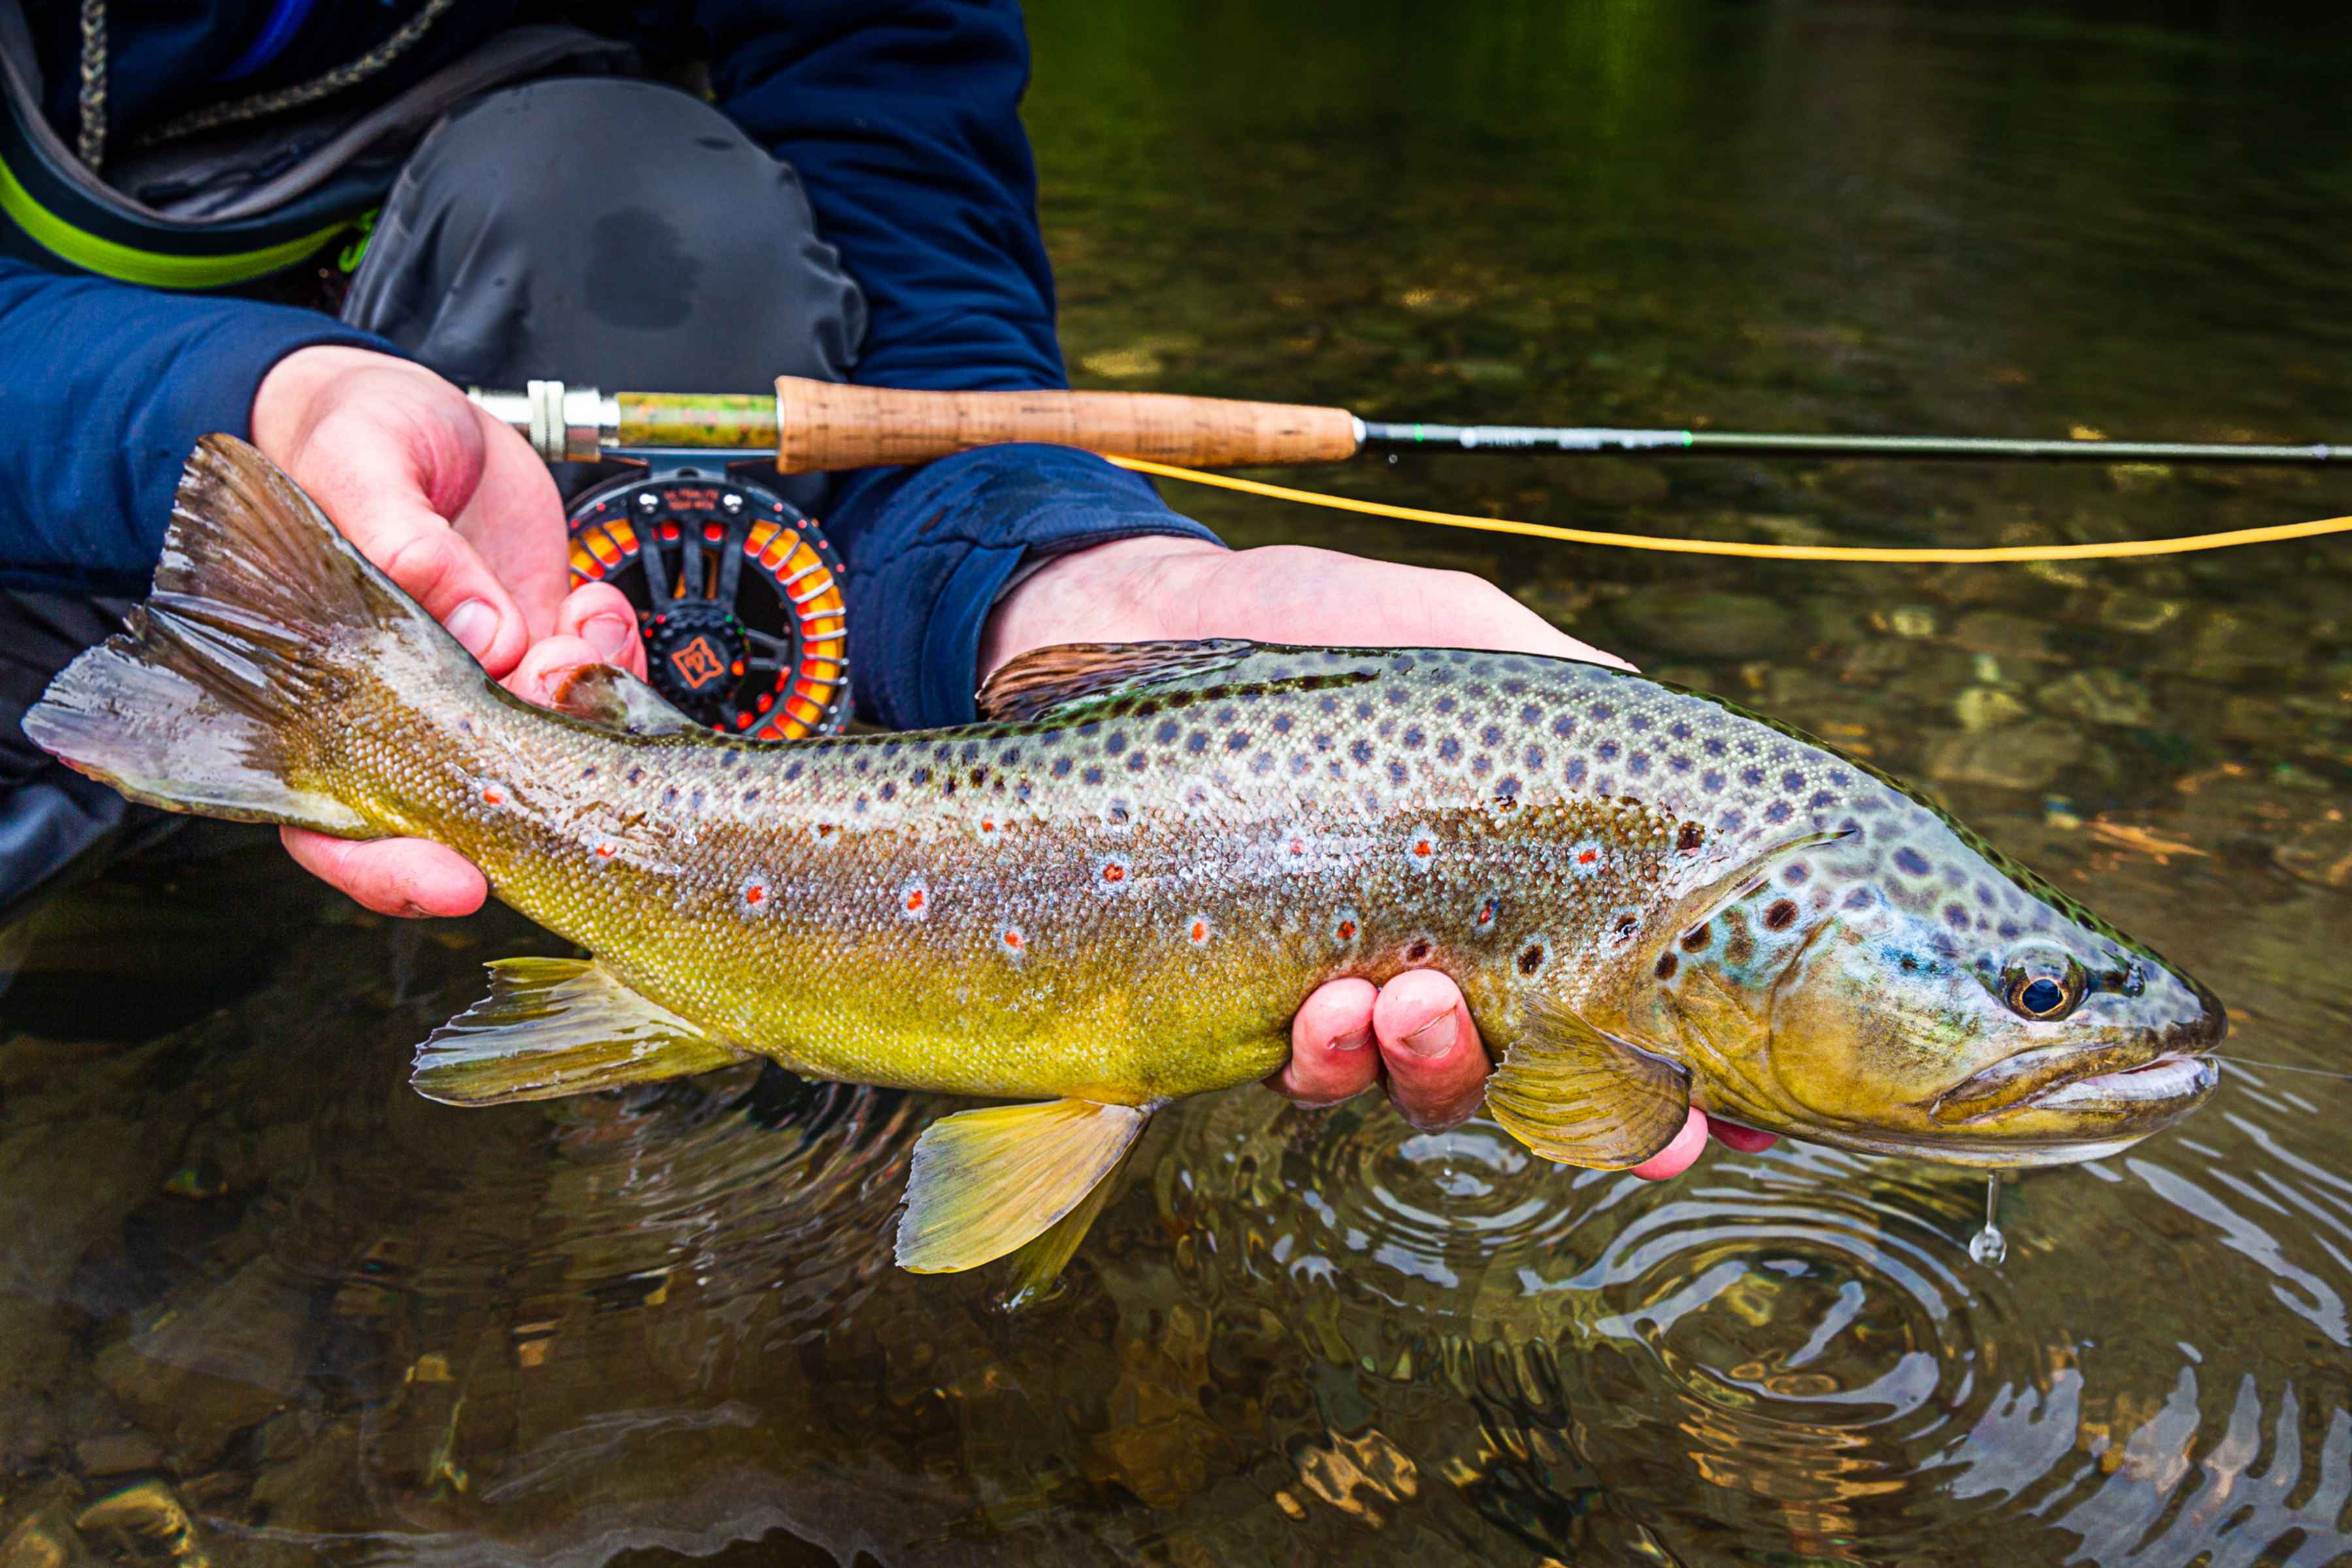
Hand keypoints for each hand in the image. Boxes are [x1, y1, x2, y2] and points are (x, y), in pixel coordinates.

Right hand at [249, 345, 647, 916]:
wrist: (416, 407)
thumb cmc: (350, 435)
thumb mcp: (361, 464)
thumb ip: (403, 542)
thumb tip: (477, 627)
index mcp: (325, 698)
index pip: (339, 826)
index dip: (392, 869)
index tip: (458, 879)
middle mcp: (413, 712)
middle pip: (462, 813)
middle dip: (532, 803)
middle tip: (574, 772)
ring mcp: (487, 688)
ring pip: (552, 748)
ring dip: (584, 706)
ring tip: (574, 633)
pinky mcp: (545, 652)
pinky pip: (598, 682)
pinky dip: (613, 649)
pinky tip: (590, 600)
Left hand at [980, 536, 1775, 1178]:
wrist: (1147, 618)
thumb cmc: (1319, 627)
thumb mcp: (1473, 640)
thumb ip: (1579, 696)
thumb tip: (1684, 755)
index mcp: (1522, 890)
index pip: (1626, 1005)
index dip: (1686, 1081)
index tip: (1740, 1126)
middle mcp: (1451, 957)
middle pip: (1545, 1079)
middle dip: (1595, 1115)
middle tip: (1636, 1122)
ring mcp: (1353, 991)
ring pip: (1428, 1088)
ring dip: (1440, 1066)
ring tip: (1411, 1000)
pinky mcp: (1249, 1006)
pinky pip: (1309, 1076)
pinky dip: (1331, 1058)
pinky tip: (1327, 1005)